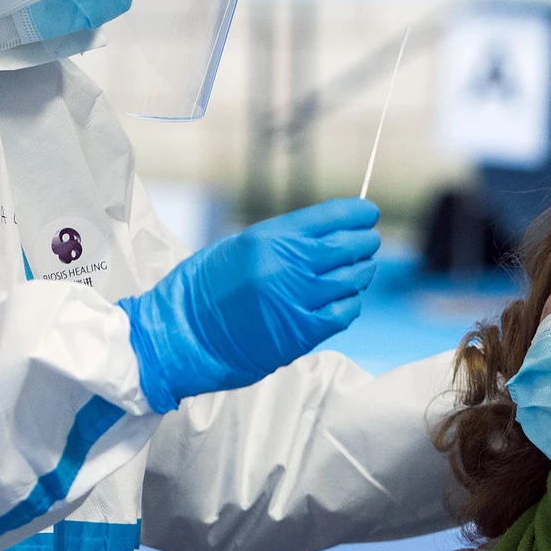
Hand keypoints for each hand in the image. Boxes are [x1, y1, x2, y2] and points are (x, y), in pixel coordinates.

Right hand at [118, 198, 380, 412]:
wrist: (182, 337)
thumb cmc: (204, 292)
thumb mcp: (239, 249)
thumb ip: (281, 242)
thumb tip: (324, 235)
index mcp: (268, 238)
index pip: (329, 216)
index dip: (355, 213)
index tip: (368, 213)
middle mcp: (286, 265)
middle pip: (347, 246)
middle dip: (364, 241)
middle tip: (369, 242)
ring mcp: (296, 299)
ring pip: (352, 279)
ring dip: (362, 272)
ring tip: (360, 270)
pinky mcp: (301, 332)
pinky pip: (344, 312)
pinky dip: (351, 303)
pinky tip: (346, 300)